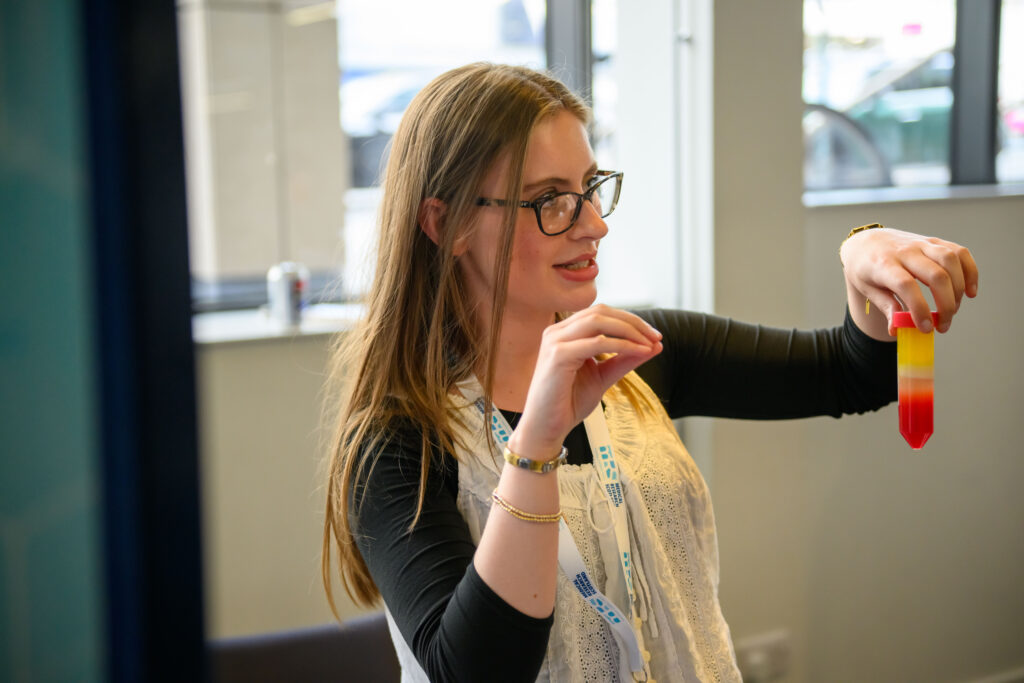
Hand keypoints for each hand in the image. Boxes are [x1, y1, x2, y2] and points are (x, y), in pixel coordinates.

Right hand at [509, 305, 662, 457]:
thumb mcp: (603, 377)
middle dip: (633, 322)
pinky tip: (638, 352)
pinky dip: (622, 345)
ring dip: (629, 331)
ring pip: (599, 321)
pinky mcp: (558, 355)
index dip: (630, 320)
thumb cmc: (568, 403)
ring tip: (649, 345)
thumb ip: (625, 360)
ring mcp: (555, 341)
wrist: (546, 428)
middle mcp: (557, 331)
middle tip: (656, 337)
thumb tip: (655, 345)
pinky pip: (597, 342)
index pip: (601, 313)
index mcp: (564, 333)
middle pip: (601, 312)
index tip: (654, 336)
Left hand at [840, 227, 978, 336]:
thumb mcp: (867, 289)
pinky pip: (960, 252)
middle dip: (946, 305)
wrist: (866, 241)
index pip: (906, 285)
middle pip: (936, 275)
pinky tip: (970, 292)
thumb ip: (885, 307)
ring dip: (959, 289)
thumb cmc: (865, 269)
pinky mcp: (934, 241)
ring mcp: (922, 244)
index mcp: (884, 265)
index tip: (926, 328)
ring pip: (951, 261)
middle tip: (942, 325)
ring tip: (953, 309)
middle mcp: (905, 251)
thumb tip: (897, 330)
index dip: (919, 308)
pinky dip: (970, 272)